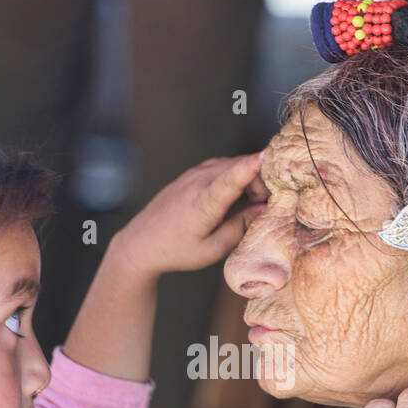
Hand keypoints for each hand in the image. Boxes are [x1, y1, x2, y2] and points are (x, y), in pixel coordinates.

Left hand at [108, 153, 263, 278]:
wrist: (141, 242)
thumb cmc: (177, 251)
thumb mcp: (212, 249)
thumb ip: (240, 228)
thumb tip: (263, 209)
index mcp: (203, 203)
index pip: (230, 180)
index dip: (249, 168)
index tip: (265, 157)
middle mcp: (197, 182)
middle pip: (238, 167)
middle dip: (260, 181)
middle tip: (264, 206)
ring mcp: (193, 174)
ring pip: (231, 164)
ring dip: (247, 177)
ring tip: (249, 203)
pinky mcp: (191, 173)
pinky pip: (221, 166)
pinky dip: (234, 175)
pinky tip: (235, 195)